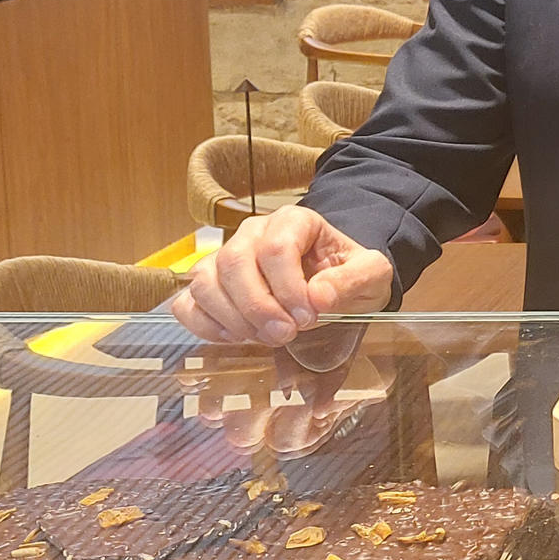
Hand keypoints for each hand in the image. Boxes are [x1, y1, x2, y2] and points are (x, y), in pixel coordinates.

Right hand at [171, 205, 395, 345]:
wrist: (334, 279)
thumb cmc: (348, 272)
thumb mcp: (370, 273)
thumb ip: (353, 280)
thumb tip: (318, 296)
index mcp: (294, 221)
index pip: (275, 247)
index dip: (288, 286)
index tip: (308, 316)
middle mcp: (253, 233)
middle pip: (234, 262)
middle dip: (258, 306)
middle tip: (284, 335)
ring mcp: (225, 257)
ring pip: (205, 281)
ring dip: (232, 318)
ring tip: (265, 337)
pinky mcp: (212, 285)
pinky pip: (188, 303)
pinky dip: (205, 325)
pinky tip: (237, 338)